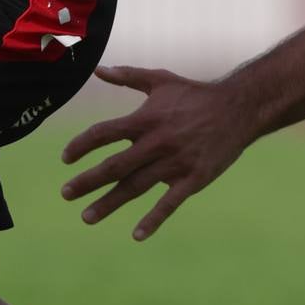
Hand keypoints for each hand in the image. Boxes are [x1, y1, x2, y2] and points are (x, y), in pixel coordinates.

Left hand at [59, 65, 255, 240]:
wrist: (239, 108)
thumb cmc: (195, 94)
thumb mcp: (160, 79)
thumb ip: (127, 76)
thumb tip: (97, 70)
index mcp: (146, 119)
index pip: (104, 133)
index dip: (81, 145)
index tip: (65, 158)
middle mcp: (157, 142)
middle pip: (115, 166)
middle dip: (87, 181)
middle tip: (65, 193)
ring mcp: (175, 162)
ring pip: (136, 187)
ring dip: (109, 203)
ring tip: (86, 217)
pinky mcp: (194, 179)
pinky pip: (170, 203)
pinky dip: (153, 220)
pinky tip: (136, 235)